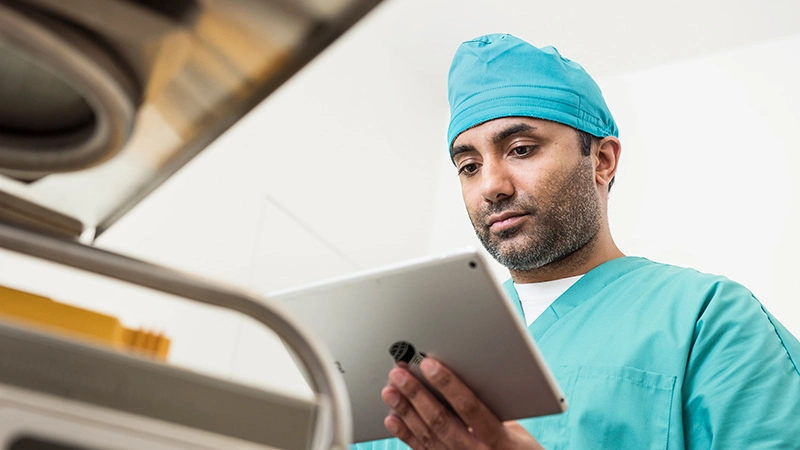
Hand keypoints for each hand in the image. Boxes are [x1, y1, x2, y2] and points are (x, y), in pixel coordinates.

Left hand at [381, 357, 543, 449]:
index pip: (470, 408)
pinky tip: (392, 419)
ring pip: (427, 436)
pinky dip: (405, 434)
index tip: (429, 364)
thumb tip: (466, 373)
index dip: (448, 384)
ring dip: (406, 411)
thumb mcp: (518, 428)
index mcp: (499, 439)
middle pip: (441, 421)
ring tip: (390, 391)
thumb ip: (493, 405)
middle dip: (417, 395)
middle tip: (399, 374)